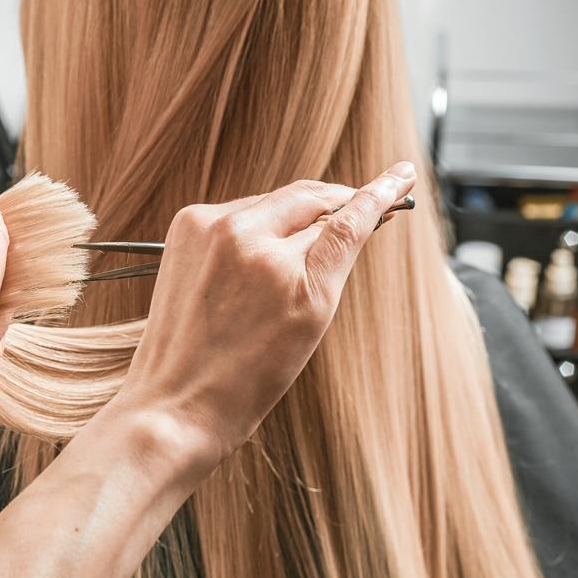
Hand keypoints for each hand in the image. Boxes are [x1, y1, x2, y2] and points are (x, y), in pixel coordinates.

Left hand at [109, 162, 416, 474]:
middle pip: (308, 198)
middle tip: (369, 206)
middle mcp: (242, 235)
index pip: (346, 217)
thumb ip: (334, 260)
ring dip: (296, 217)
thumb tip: (355, 213)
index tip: (402, 174)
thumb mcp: (309, 322)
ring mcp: (206, 227)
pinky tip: (260, 259)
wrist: (176, 403)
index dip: (380, 192)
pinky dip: (258, 227)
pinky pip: (239, 213)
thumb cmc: (246, 379)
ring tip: (302, 257)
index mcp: (282, 266)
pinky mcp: (184, 228)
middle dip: (338, 203)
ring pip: (274, 203)